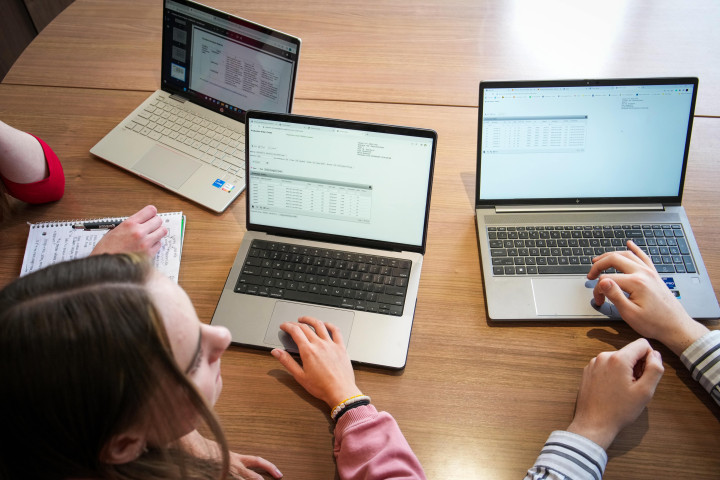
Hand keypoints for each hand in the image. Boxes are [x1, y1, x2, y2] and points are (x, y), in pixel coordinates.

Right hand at [90, 205, 167, 256]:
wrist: (105, 266)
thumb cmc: (107, 249)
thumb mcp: (115, 230)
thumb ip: (131, 224)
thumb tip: (143, 220)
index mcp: (129, 224)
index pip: (151, 210)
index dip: (151, 213)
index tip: (150, 216)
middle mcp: (139, 232)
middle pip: (158, 220)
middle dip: (155, 223)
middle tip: (150, 227)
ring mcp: (145, 243)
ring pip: (162, 231)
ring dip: (157, 233)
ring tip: (150, 236)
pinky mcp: (149, 254)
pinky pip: (159, 244)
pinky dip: (155, 244)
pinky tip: (147, 246)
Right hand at [179, 430, 281, 478]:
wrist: (188, 445)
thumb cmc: (201, 448)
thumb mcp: (219, 450)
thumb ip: (228, 458)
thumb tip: (235, 463)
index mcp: (234, 457)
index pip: (257, 461)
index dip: (269, 466)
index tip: (279, 473)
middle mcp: (232, 465)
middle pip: (253, 477)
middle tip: (278, 479)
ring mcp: (224, 473)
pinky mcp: (216, 477)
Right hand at [271, 316, 361, 407]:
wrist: (340, 391)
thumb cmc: (321, 387)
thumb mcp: (300, 376)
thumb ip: (287, 362)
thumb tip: (276, 352)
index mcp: (308, 351)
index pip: (295, 331)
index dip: (287, 326)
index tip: (284, 326)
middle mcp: (319, 344)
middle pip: (305, 327)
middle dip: (295, 323)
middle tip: (291, 324)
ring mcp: (331, 344)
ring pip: (320, 325)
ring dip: (310, 320)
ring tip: (304, 319)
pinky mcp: (341, 347)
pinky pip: (336, 331)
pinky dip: (329, 324)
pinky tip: (325, 324)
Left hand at [567, 338, 663, 449]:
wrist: (593, 423)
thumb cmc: (619, 410)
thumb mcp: (645, 391)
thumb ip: (655, 369)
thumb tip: (655, 354)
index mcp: (618, 358)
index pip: (642, 344)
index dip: (649, 358)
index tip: (645, 376)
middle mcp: (603, 356)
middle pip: (629, 352)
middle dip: (636, 366)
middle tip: (635, 387)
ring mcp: (593, 363)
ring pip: (618, 359)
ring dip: (625, 371)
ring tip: (623, 390)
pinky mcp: (588, 370)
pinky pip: (607, 365)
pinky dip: (613, 374)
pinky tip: (612, 390)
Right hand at [587, 240, 708, 354]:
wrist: (676, 327)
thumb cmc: (654, 323)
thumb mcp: (630, 313)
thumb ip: (615, 295)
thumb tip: (602, 282)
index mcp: (636, 282)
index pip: (607, 279)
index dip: (598, 290)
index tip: (599, 301)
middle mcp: (643, 273)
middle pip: (615, 259)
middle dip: (598, 265)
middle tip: (590, 275)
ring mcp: (650, 272)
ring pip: (627, 255)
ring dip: (611, 256)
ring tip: (598, 261)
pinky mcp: (654, 275)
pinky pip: (643, 257)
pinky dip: (635, 249)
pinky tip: (629, 244)